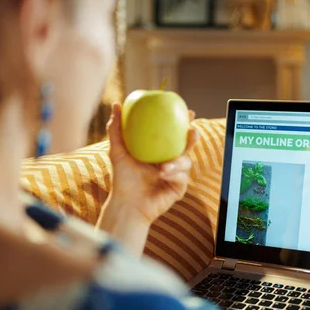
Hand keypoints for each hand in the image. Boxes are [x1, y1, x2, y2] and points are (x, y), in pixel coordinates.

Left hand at [97, 103, 198, 254]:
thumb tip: (116, 105)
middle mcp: (170, 161)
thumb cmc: (122, 179)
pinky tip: (164, 174)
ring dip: (178, 162)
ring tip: (165, 165)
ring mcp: (176, 175)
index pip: (174, 135)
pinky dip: (174, 174)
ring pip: (186, 162)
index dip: (182, 122)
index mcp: (159, 152)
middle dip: (193, 137)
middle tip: (192, 131)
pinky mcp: (178, 188)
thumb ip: (117, 129)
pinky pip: (182, 178)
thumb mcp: (118, 151)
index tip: (187, 111)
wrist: (126, 204)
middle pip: (187, 146)